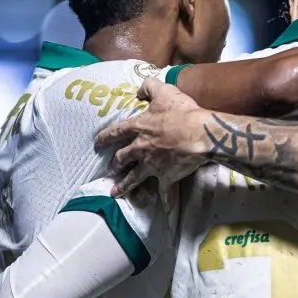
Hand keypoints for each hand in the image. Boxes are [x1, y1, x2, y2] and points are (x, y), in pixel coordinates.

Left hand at [95, 79, 208, 197]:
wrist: (199, 134)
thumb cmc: (182, 112)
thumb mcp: (164, 92)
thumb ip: (149, 88)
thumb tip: (139, 91)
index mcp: (139, 128)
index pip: (117, 132)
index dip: (106, 136)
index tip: (98, 142)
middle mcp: (141, 149)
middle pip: (123, 158)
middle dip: (115, 164)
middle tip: (110, 169)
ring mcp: (153, 165)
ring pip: (135, 178)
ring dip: (125, 186)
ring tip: (115, 193)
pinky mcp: (167, 177)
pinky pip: (165, 192)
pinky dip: (166, 200)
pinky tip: (165, 209)